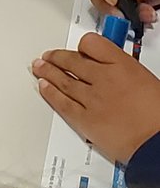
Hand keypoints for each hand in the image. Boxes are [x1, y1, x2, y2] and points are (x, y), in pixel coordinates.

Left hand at [33, 32, 159, 163]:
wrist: (158, 144)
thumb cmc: (158, 115)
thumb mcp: (144, 80)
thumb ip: (123, 71)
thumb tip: (112, 69)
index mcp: (121, 65)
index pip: (91, 43)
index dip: (82, 46)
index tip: (78, 49)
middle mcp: (102, 78)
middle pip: (72, 61)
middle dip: (57, 57)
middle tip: (48, 56)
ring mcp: (91, 99)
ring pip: (63, 80)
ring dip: (48, 72)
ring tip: (39, 68)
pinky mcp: (86, 120)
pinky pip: (63, 103)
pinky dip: (51, 94)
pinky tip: (44, 88)